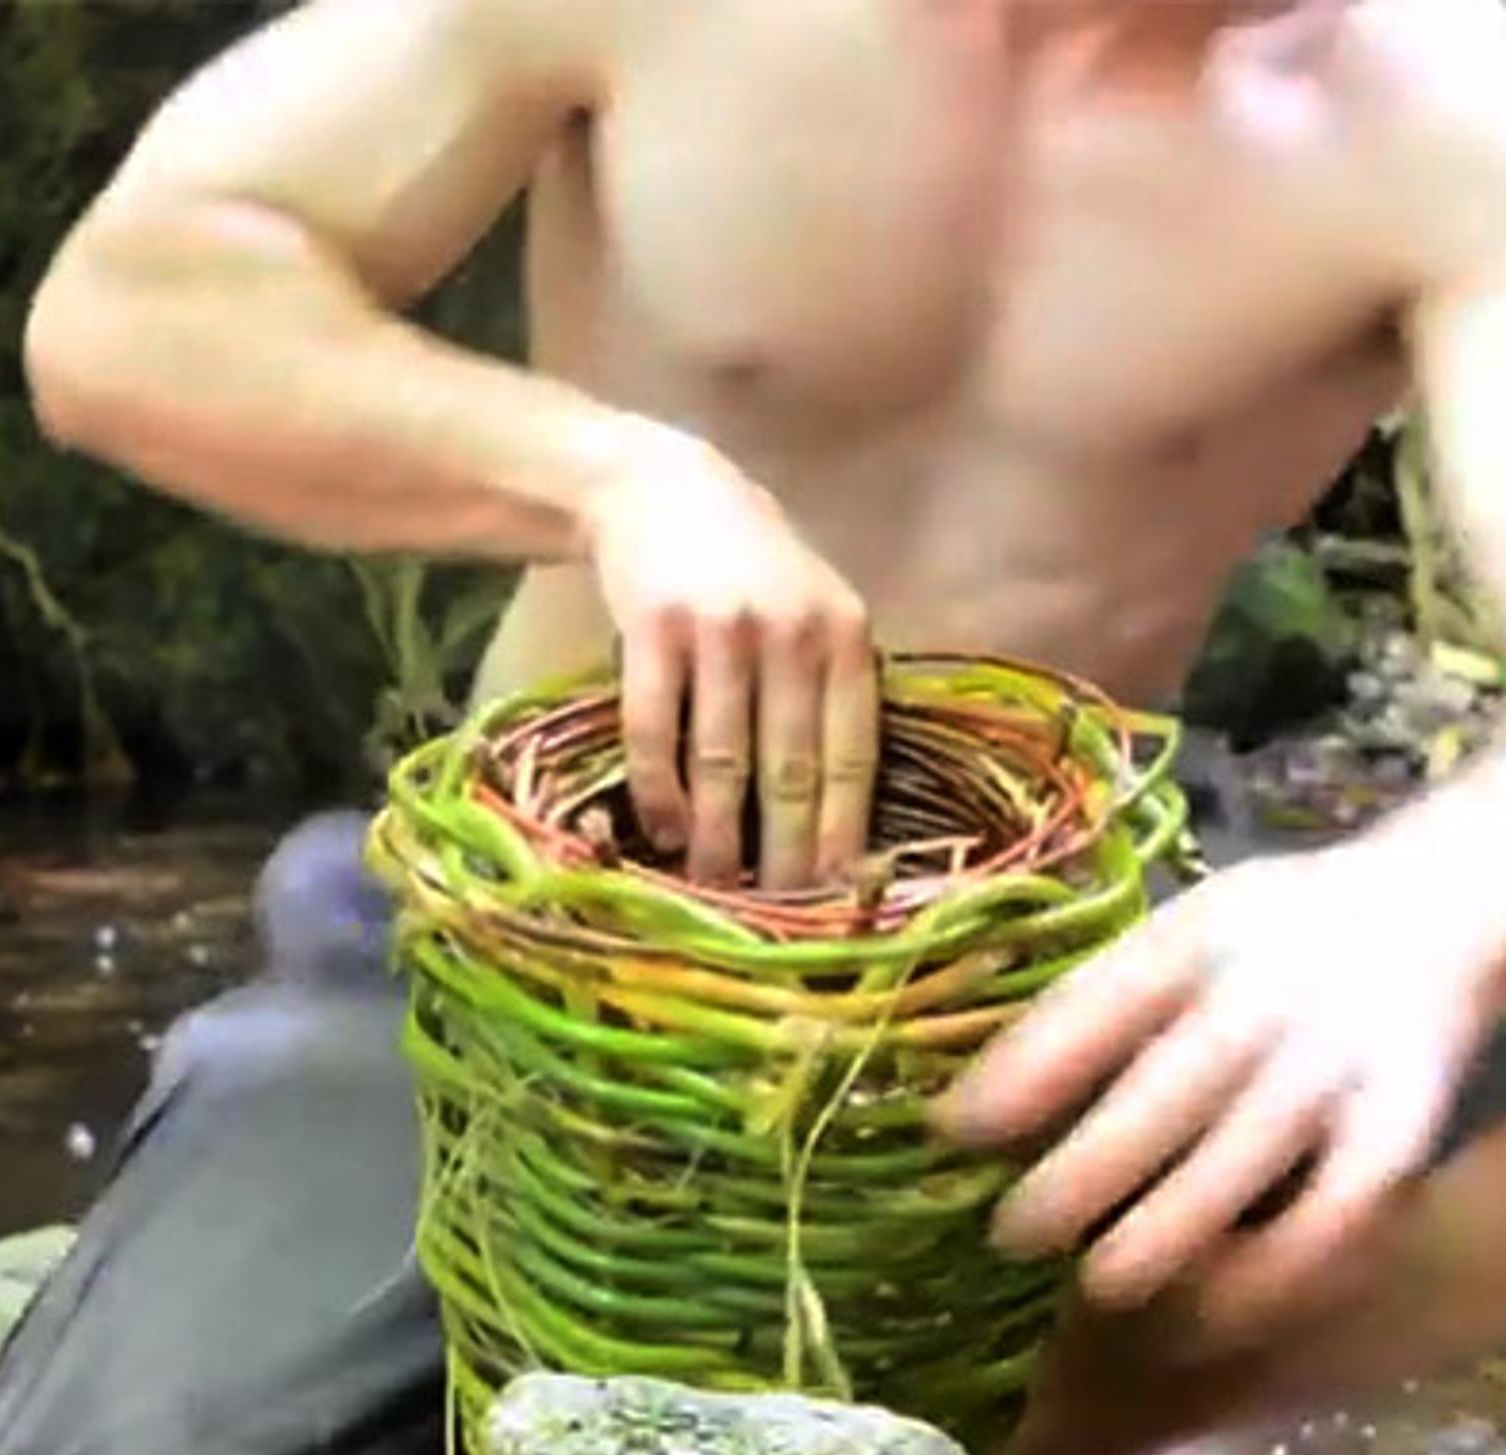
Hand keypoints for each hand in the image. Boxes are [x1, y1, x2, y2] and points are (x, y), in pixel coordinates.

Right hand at [582, 429, 879, 888]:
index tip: (836, 894)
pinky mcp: (653, 626)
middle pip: (791, 768)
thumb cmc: (752, 571)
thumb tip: (842, 818)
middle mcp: (792, 630)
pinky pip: (656, 729)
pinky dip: (659, 789)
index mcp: (847, 635)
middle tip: (775, 913)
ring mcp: (721, 628)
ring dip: (715, 833)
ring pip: (721, 757)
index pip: (852, 754)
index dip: (843, 831)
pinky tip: (663, 829)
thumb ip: (833, 691)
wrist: (661, 490)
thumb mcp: (815, 612)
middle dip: (784, 851)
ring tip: (712, 884)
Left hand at [936, 843, 1497, 1334]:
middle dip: (1089, 1167)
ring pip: (1252, 1151)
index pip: (1104, 1001)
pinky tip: (1221, 1309)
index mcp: (1204, 933)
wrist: (1434, 909)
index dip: (1028, 1071)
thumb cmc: (1264, 943)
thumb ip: (1086, 1011)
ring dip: (1174, 1225)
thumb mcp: (1178, 936)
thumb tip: (957, 1117)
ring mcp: (1342, 1057)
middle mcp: (1274, 991)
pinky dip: (1282, 1264)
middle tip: (1011, 1235)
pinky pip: (1342, 1206)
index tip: (953, 1136)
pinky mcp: (1402, 1122)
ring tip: (1101, 1285)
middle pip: (1174, 1084)